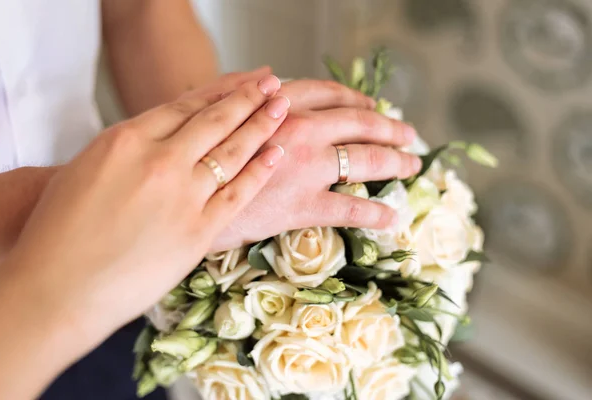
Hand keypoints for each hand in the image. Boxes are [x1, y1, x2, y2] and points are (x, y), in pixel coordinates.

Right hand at [0, 75, 288, 379]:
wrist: (58, 286)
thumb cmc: (60, 230)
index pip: (185, 106)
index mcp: (127, 139)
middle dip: (248, 99)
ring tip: (282, 108)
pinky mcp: (198, 231)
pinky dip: (259, 172)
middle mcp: (159, 160)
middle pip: (215, 121)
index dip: (220, 91)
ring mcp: (182, 194)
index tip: (242, 81)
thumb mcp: (87, 168)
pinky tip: (275, 154)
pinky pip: (237, 194)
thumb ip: (129, 148)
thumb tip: (162, 136)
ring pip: (232, 152)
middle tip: (272, 86)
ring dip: (261, 126)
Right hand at [212, 80, 421, 250]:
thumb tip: (268, 72)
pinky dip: (376, 214)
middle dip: (390, 128)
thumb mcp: (213, 108)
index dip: (357, 99)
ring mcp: (305, 166)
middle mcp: (300, 129)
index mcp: (280, 104)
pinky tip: (391, 219)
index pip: (331, 95)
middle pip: (360, 124)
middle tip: (409, 134)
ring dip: (396, 161)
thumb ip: (242, 88)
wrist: (180, 194)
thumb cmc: (193, 150)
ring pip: (367, 160)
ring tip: (412, 165)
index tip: (374, 106)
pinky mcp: (302, 205)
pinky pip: (351, 209)